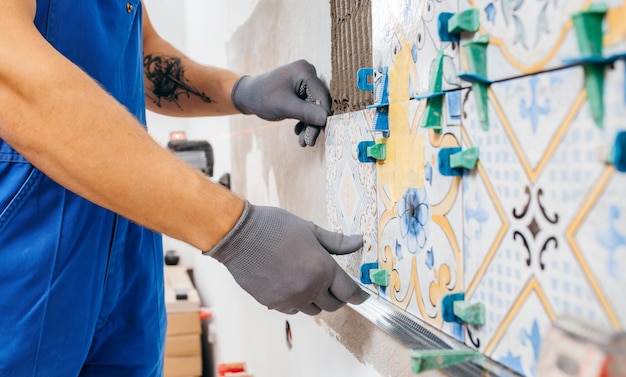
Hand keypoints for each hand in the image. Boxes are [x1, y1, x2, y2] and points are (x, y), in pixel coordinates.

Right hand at [205, 202, 368, 314]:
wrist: (239, 235)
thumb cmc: (275, 227)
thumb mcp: (310, 229)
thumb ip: (337, 242)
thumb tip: (358, 241)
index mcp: (323, 268)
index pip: (349, 292)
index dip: (359, 295)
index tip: (363, 296)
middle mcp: (309, 287)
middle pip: (333, 306)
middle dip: (337, 297)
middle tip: (333, 285)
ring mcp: (290, 298)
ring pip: (313, 310)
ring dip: (316, 300)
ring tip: (308, 281)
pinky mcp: (273, 303)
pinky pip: (293, 310)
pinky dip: (296, 302)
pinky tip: (290, 285)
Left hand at [231, 60, 331, 146]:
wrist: (247, 96)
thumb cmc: (262, 98)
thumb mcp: (284, 107)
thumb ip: (306, 112)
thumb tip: (326, 119)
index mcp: (305, 71)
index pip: (322, 96)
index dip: (323, 117)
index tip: (320, 136)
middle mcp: (308, 73)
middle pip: (319, 103)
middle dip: (314, 124)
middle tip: (308, 143)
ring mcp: (305, 81)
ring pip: (314, 107)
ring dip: (309, 125)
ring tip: (302, 142)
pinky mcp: (302, 90)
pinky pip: (308, 107)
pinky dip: (304, 120)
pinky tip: (298, 131)